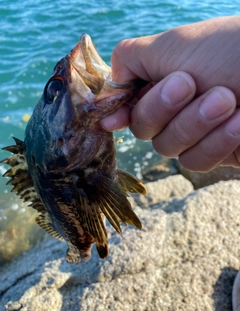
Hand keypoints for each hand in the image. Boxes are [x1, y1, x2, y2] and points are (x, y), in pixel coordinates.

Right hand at [100, 16, 239, 171]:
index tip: (114, 118)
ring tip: (227, 99)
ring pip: (168, 148)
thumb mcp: (173, 44)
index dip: (118, 112)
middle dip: (163, 108)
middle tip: (190, 83)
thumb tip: (111, 82)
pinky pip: (195, 162)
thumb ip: (131, 60)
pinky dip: (215, 143)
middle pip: (144, 129)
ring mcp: (195, 135)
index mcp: (161, 83)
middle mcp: (174, 111)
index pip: (127, 106)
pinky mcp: (216, 154)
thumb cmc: (230, 50)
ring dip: (194, 124)